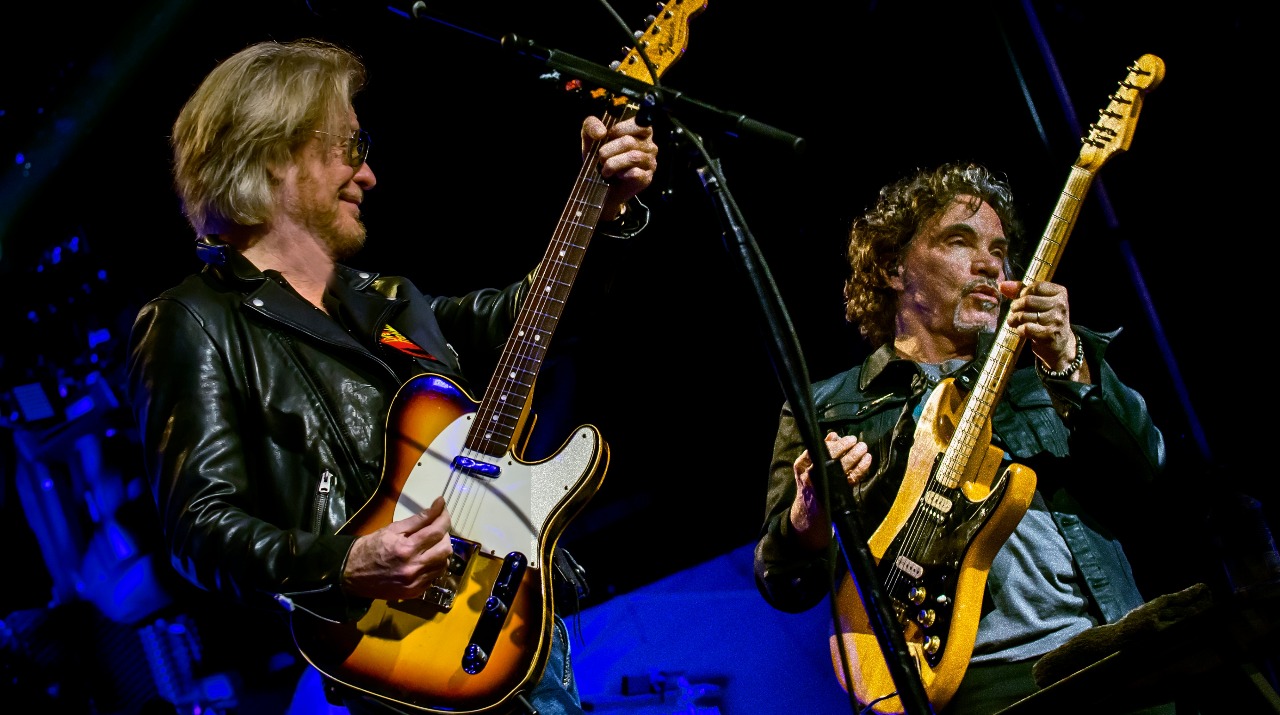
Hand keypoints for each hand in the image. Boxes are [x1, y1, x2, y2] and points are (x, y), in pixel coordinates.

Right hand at [342, 496, 453, 600]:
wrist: (351, 574)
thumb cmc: (370, 547)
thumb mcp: (392, 529)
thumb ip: (418, 519)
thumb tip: (439, 506)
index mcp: (407, 549)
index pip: (437, 531)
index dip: (444, 517)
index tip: (443, 507)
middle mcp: (414, 568)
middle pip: (445, 549)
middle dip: (444, 535)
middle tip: (435, 529)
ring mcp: (415, 583)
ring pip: (443, 565)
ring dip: (441, 551)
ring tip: (430, 544)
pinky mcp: (414, 592)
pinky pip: (434, 577)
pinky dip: (434, 566)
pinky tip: (424, 560)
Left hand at [581, 115, 657, 220]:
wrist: (600, 184)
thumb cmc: (600, 157)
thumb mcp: (591, 137)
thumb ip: (591, 126)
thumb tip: (601, 132)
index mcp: (640, 131)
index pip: (639, 123)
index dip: (619, 129)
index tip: (607, 136)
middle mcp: (649, 145)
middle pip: (629, 142)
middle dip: (608, 150)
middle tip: (601, 158)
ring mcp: (650, 162)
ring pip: (633, 157)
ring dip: (612, 164)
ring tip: (605, 169)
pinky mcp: (646, 178)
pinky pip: (635, 173)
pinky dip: (621, 174)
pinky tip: (617, 176)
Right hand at [789, 431, 871, 550]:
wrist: (809, 510)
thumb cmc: (810, 482)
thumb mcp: (807, 465)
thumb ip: (820, 450)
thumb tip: (834, 435)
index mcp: (801, 465)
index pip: (819, 450)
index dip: (833, 443)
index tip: (843, 437)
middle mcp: (811, 475)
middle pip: (831, 458)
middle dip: (845, 447)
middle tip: (856, 441)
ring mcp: (825, 485)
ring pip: (843, 467)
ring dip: (855, 456)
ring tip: (863, 448)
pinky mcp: (837, 493)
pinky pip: (852, 478)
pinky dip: (861, 468)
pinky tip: (867, 460)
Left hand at [1001, 279, 1085, 378]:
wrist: (1060, 345)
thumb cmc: (1046, 320)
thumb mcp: (1038, 302)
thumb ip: (1020, 291)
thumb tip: (1002, 285)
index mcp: (1060, 293)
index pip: (1035, 287)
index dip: (1023, 293)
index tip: (1022, 300)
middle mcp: (1061, 305)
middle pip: (1027, 300)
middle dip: (1015, 307)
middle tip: (1014, 312)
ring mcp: (1056, 320)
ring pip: (1024, 315)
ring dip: (1014, 319)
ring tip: (1015, 322)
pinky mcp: (1050, 335)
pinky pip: (1025, 328)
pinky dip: (1019, 330)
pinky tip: (1022, 331)